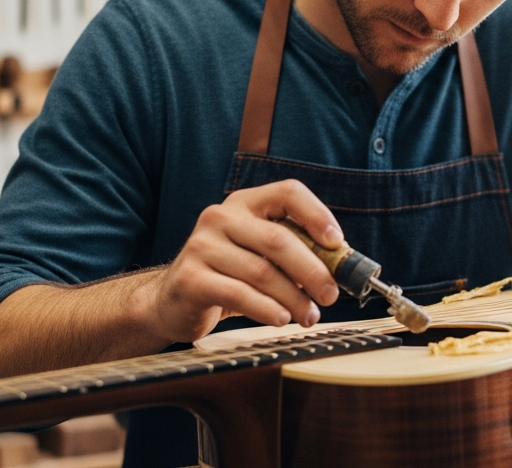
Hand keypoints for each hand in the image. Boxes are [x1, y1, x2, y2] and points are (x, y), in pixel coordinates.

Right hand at [144, 179, 342, 342]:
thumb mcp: (258, 255)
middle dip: (313, 270)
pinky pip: (239, 294)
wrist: (171, 300)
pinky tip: (282, 318)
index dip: (317, 215)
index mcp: (244, 204)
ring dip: (294, 298)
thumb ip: (293, 252)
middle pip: (278, 239)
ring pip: (262, 272)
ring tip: (309, 315)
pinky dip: (267, 309)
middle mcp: (220, 217)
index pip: (287, 193)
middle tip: (330, 294)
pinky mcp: (190, 278)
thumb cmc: (226, 276)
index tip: (337, 243)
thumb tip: (340, 266)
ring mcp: (201, 246)